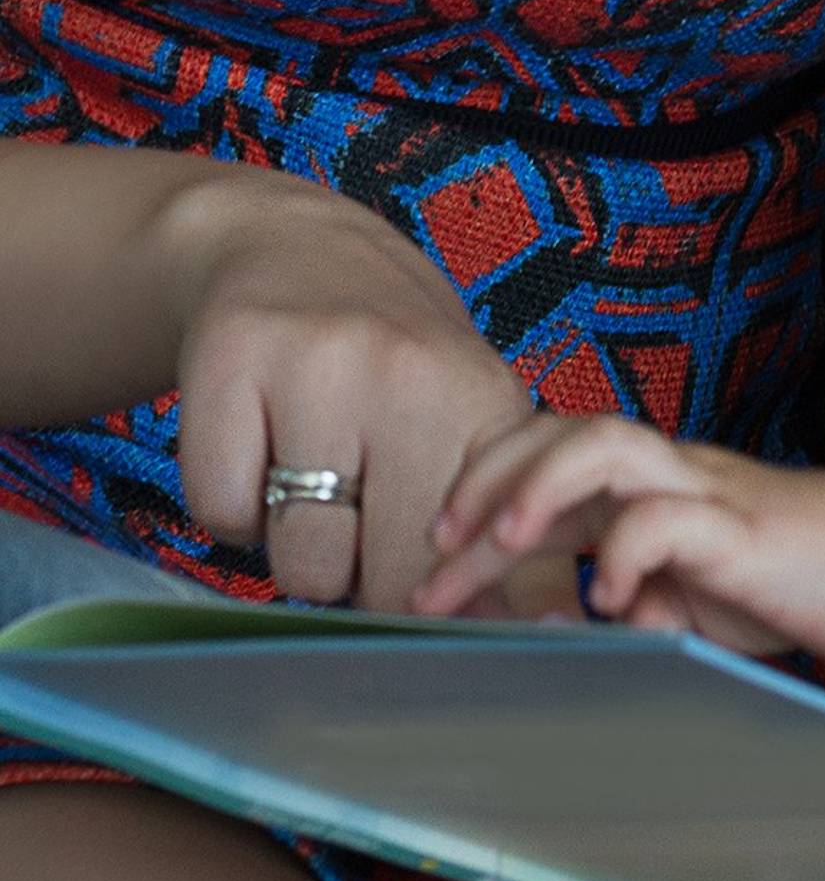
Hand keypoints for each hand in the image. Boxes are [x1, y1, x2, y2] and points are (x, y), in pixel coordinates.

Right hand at [167, 168, 537, 612]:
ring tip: (311, 471)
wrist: (292, 249)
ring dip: (299, 548)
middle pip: (390, 577)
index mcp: (482, 400)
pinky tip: (257, 445)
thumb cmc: (393, 365)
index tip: (449, 619)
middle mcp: (407, 375)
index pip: (483, 557)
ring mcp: (316, 364)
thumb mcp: (467, 423)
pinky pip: (222, 517)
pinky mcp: (231, 360)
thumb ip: (506, 528)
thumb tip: (547, 631)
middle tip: (363, 514)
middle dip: (371, 577)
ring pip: (302, 562)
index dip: (461, 608)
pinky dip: (233, 509)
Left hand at [422, 410, 824, 657]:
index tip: (434, 554)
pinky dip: (627, 552)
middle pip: (560, 433)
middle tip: (436, 550)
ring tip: (503, 539)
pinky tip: (607, 598)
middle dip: (487, 483)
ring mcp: (703, 490)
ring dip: (542, 484)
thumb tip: (586, 629)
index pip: (545, 462)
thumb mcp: (686, 602)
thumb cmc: (784, 576)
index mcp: (646, 485)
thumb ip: (635, 603)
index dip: (482, 494)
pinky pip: (671, 520)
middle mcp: (666, 472)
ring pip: (608, 446)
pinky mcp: (741, 526)